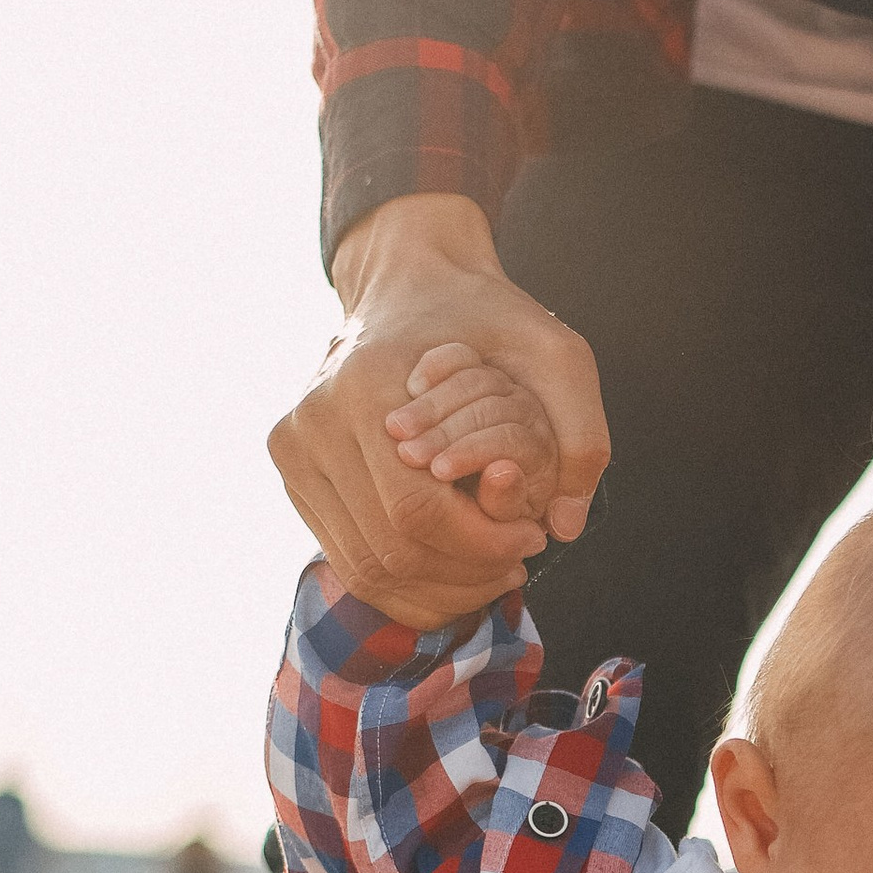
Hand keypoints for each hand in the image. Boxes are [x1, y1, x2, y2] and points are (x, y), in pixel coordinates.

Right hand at [267, 196, 610, 626]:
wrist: (409, 282)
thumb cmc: (487, 319)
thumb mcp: (555, 354)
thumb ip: (581, 436)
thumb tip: (563, 528)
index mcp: (362, 389)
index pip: (417, 512)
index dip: (481, 544)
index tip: (532, 538)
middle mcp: (311, 422)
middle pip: (389, 550)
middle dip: (464, 575)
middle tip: (518, 564)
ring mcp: (292, 450)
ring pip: (366, 569)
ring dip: (438, 590)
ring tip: (494, 571)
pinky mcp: (292, 472)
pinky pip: (349, 559)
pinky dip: (408, 582)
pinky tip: (457, 568)